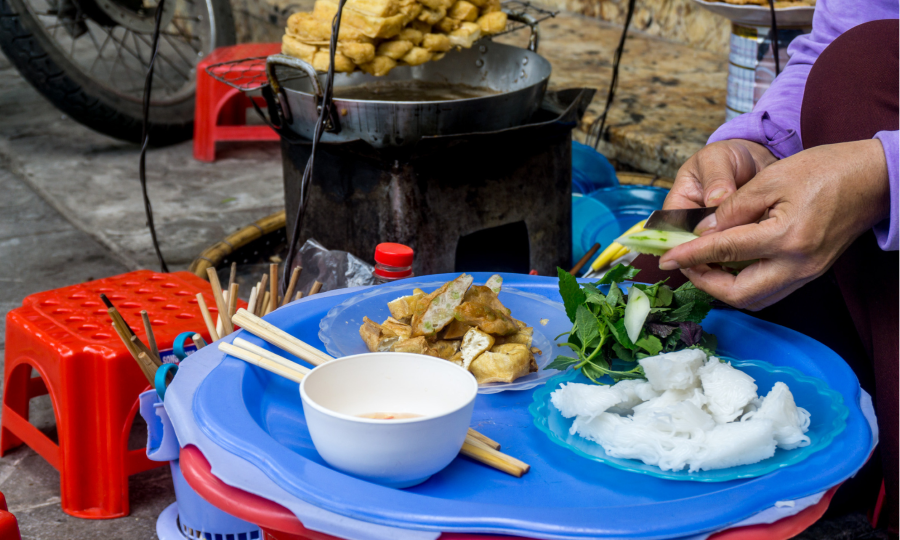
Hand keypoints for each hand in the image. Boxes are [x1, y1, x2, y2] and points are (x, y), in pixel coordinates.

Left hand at [658, 139, 890, 309]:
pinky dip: (743, 284)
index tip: (667, 257)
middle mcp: (797, 265)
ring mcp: (806, 273)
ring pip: (754, 299)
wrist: (872, 179)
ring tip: (703, 264)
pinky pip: (769, 291)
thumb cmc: (824, 170)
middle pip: (739, 294)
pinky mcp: (810, 273)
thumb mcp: (770, 179)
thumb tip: (702, 231)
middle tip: (686, 263)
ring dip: (723, 288)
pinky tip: (729, 265)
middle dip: (705, 283)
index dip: (691, 255)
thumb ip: (732, 208)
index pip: (725, 252)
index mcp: (786, 237)